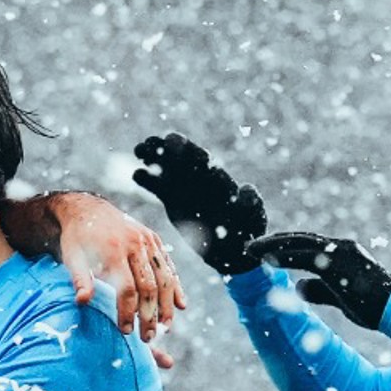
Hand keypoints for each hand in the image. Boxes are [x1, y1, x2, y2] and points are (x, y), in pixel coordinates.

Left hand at [51, 192, 186, 340]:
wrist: (86, 209)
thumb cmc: (77, 240)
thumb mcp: (72, 257)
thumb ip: (79, 279)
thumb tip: (82, 302)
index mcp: (114, 250)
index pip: (127, 289)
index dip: (128, 312)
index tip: (126, 332)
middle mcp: (135, 244)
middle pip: (149, 287)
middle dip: (150, 316)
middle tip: (147, 338)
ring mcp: (147, 241)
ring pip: (165, 278)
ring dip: (167, 306)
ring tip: (165, 328)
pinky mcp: (154, 240)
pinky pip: (168, 266)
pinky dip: (176, 286)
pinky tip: (181, 305)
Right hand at [131, 133, 266, 275]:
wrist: (231, 249)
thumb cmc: (247, 230)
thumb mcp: (254, 215)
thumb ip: (250, 201)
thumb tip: (246, 188)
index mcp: (217, 177)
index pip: (200, 158)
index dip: (186, 149)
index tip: (173, 141)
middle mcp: (198, 178)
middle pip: (179, 158)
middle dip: (164, 147)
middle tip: (150, 141)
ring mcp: (184, 188)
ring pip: (165, 168)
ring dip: (152, 157)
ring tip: (138, 149)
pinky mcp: (171, 200)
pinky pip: (157, 187)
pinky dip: (147, 180)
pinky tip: (137, 175)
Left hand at [244, 230, 390, 329]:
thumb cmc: (373, 307)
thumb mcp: (341, 298)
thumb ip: (320, 290)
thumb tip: (298, 286)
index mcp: (343, 252)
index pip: (308, 244)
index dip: (285, 245)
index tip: (264, 249)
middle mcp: (341, 246)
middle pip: (299, 238)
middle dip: (273, 241)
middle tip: (250, 245)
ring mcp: (339, 253)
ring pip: (298, 243)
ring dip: (271, 246)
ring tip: (250, 250)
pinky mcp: (336, 265)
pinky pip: (303, 258)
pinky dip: (282, 257)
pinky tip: (265, 260)